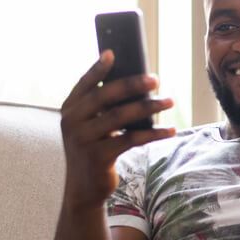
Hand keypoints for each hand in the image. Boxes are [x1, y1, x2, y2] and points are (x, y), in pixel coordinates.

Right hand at [59, 50, 175, 210]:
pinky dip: (153, 134)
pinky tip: (170, 130)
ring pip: (120, 117)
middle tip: (156, 79)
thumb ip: (103, 105)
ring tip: (169, 101)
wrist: (84, 187)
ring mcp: (83, 140)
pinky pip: (130, 140)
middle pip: (105, 97)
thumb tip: (136, 81)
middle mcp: (72, 122)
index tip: (112, 53)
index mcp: (70, 108)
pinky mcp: (98, 157)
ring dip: (148, 107)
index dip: (97, 68)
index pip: (84, 83)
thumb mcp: (91, 125)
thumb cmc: (95, 147)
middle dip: (132, 85)